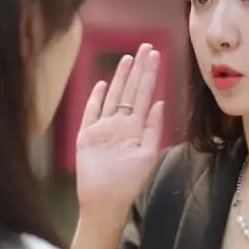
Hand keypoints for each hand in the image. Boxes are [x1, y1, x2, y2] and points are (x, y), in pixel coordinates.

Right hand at [75, 43, 163, 217]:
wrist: (105, 201)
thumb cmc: (129, 182)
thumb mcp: (147, 155)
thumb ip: (153, 128)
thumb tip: (161, 102)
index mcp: (137, 127)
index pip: (145, 94)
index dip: (150, 74)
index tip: (155, 55)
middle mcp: (121, 123)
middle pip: (130, 90)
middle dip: (138, 69)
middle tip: (146, 47)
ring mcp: (104, 127)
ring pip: (113, 96)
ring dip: (120, 78)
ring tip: (128, 58)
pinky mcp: (87, 135)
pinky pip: (92, 112)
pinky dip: (97, 98)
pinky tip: (103, 84)